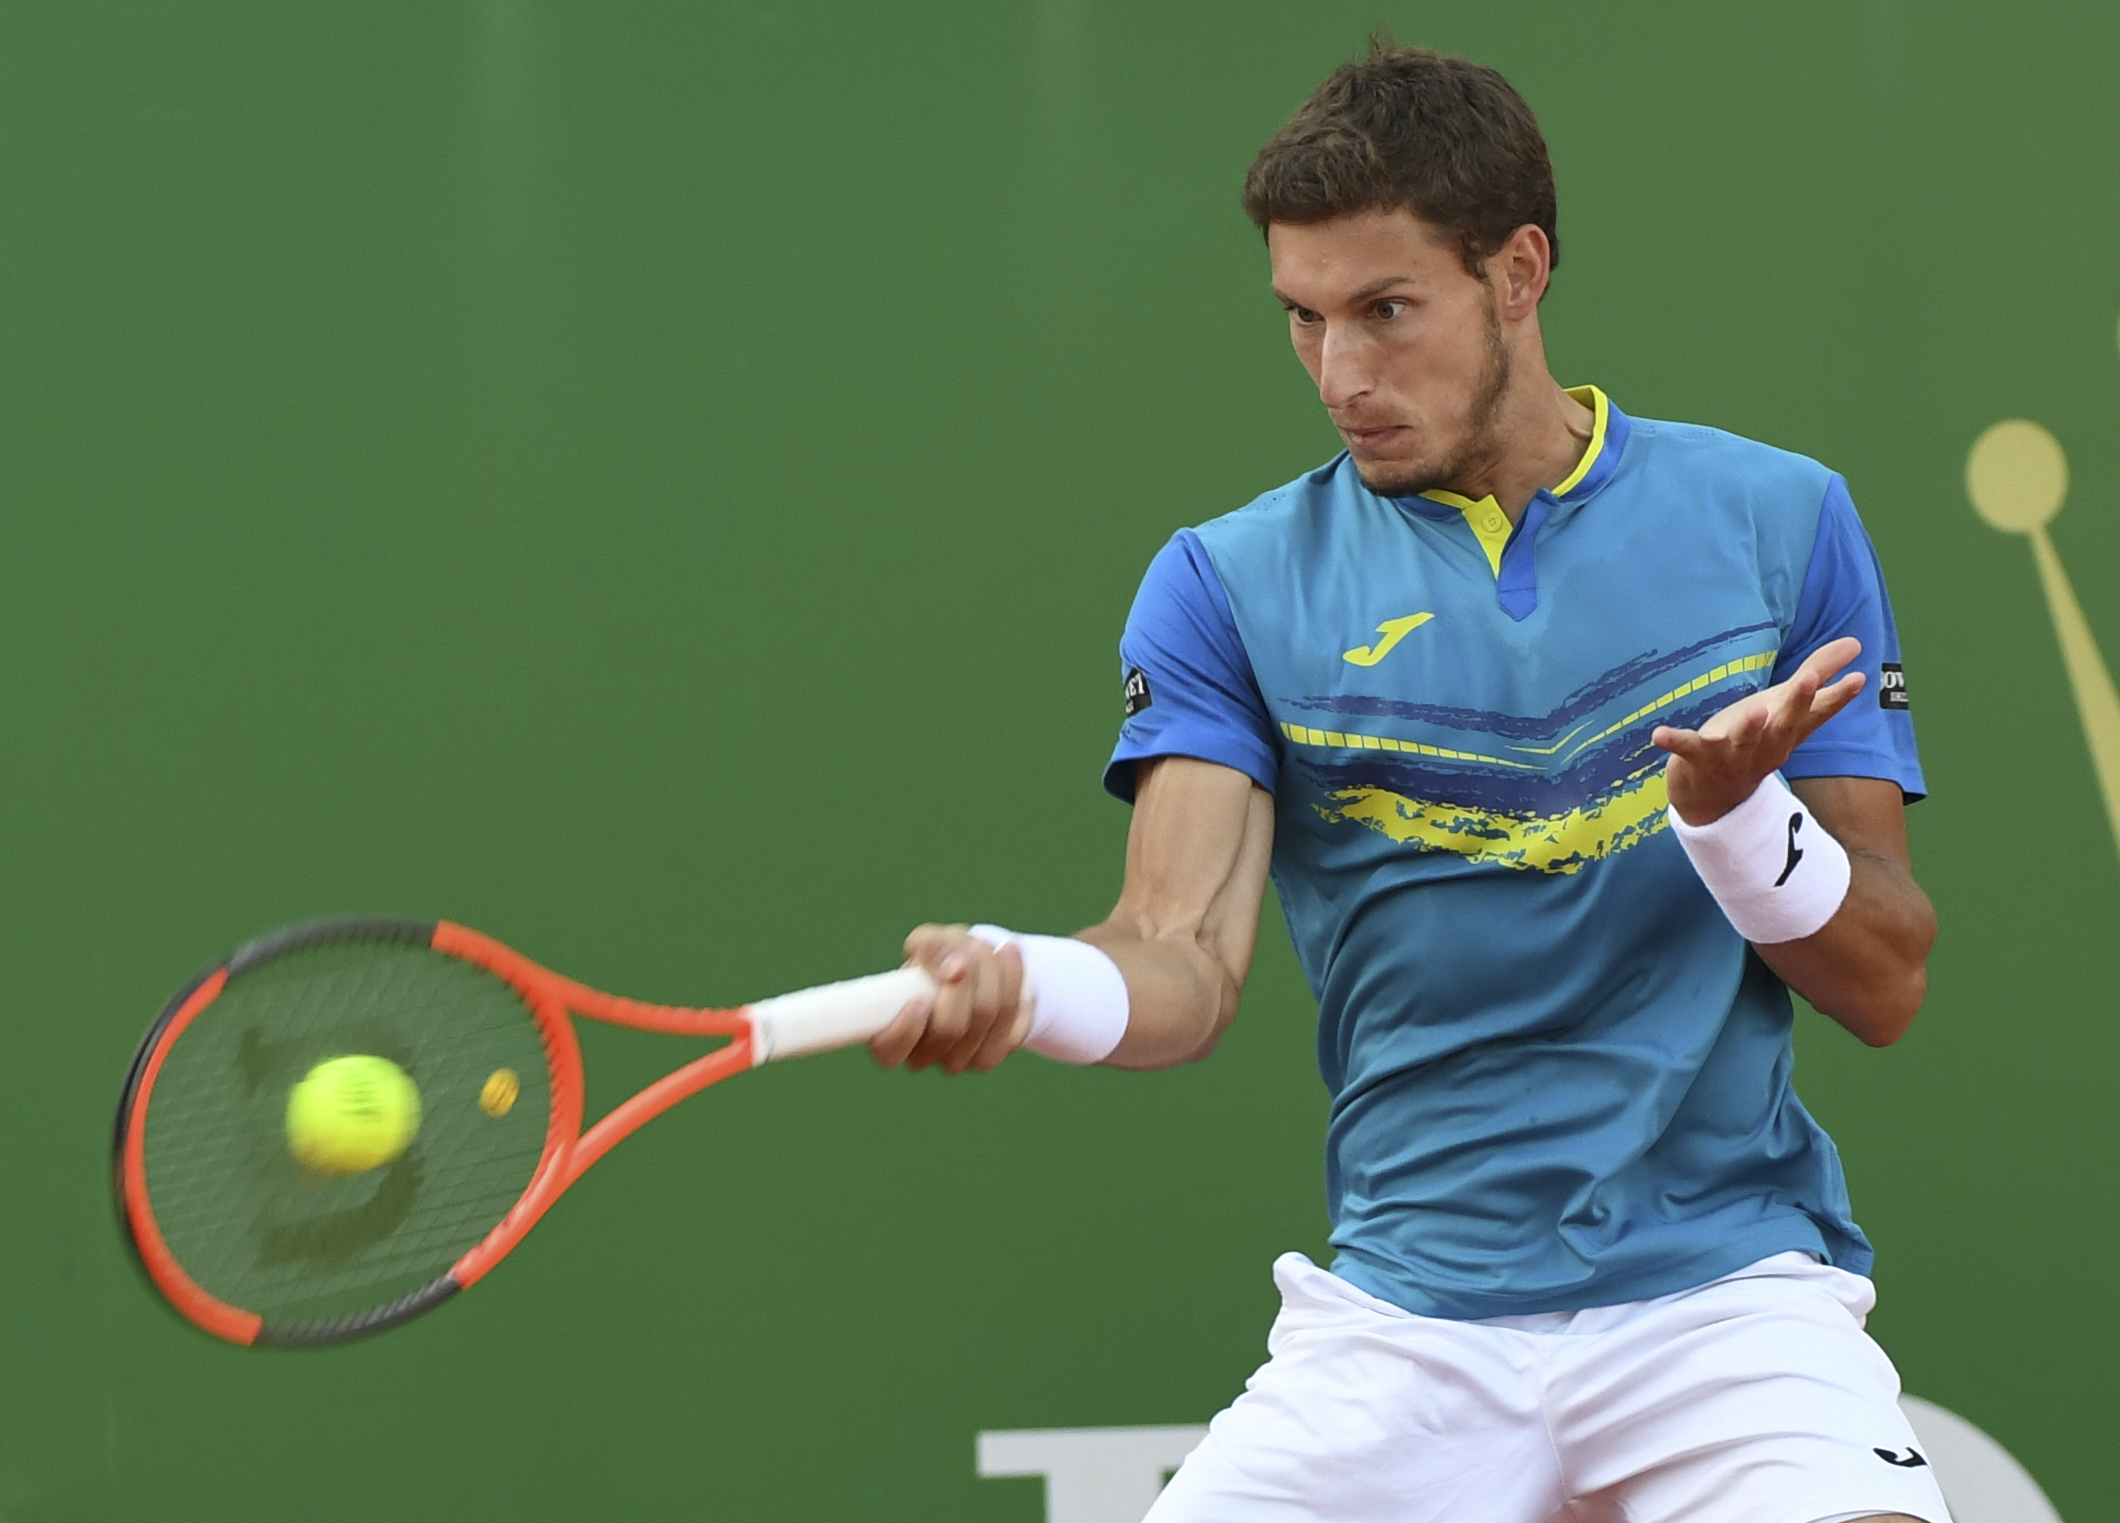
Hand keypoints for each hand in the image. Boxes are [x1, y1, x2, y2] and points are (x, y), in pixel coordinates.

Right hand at [867, 924, 1031, 1074]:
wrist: (975, 964)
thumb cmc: (940, 956)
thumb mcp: (927, 942)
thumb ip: (931, 949)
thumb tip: (955, 969)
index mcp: (893, 1036)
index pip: (890, 1052)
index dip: (905, 1029)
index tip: (919, 997)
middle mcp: (926, 1056)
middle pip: (950, 1028)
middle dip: (965, 979)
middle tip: (971, 945)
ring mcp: (963, 1060)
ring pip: (987, 1018)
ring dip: (995, 973)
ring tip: (992, 943)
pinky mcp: (998, 1052)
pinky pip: (1015, 1021)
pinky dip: (1017, 981)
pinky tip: (1009, 955)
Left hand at [1653, 637, 1866, 825]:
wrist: (1713, 797)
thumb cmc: (1755, 740)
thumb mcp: (1785, 706)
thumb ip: (1819, 673)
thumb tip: (1855, 643)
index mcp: (1787, 732)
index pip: (1817, 713)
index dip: (1838, 697)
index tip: (1860, 678)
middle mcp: (1766, 746)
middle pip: (1785, 725)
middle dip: (1797, 703)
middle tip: (1808, 678)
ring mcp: (1734, 756)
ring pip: (1745, 742)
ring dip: (1750, 728)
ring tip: (1756, 710)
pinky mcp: (1699, 760)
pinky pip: (1688, 749)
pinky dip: (1674, 741)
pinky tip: (1658, 733)